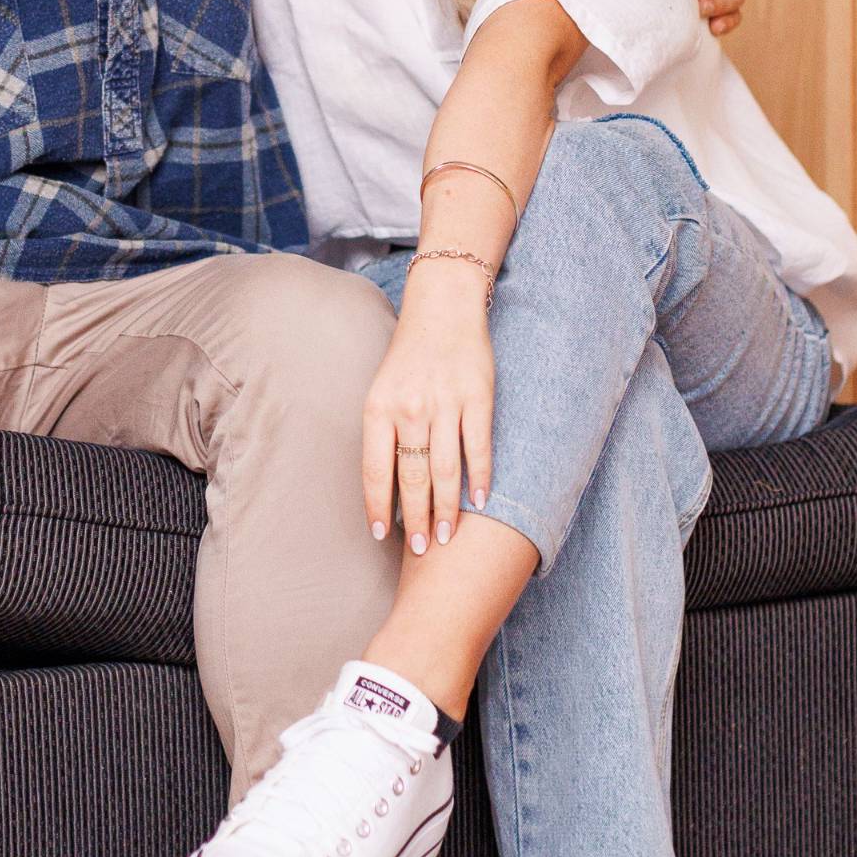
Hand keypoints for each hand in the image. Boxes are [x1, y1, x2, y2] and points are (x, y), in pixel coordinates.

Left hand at [361, 273, 495, 555]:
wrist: (442, 308)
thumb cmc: (408, 358)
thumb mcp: (381, 390)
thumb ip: (382, 433)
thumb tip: (386, 488)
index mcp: (379, 408)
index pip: (375, 470)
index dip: (378, 506)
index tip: (382, 535)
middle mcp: (410, 409)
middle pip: (413, 477)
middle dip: (416, 518)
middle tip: (420, 548)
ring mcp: (445, 404)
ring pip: (446, 469)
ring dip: (447, 508)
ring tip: (446, 537)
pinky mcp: (477, 398)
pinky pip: (478, 447)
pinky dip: (480, 478)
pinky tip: (480, 502)